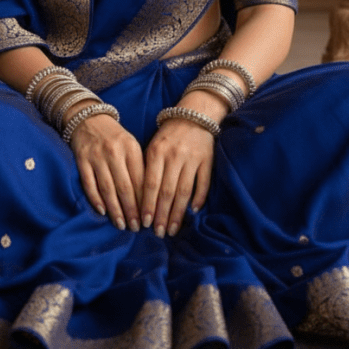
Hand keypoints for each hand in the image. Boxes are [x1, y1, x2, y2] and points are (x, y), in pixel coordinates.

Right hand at [69, 113, 143, 231]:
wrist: (89, 118)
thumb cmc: (115, 138)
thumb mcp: (131, 146)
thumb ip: (139, 167)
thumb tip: (148, 199)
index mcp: (131, 148)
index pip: (140, 179)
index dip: (145, 201)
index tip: (149, 218)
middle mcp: (114, 152)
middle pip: (125, 187)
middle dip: (131, 210)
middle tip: (136, 228)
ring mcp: (96, 156)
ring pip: (107, 188)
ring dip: (115, 209)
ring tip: (121, 225)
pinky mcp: (82, 160)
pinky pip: (89, 183)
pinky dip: (96, 199)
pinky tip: (102, 212)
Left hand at [141, 119, 214, 237]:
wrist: (194, 115)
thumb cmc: (169, 135)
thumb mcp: (153, 146)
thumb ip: (148, 169)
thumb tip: (141, 200)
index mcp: (157, 151)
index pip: (150, 184)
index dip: (147, 205)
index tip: (144, 223)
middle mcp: (174, 156)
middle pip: (167, 191)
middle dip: (162, 215)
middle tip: (158, 233)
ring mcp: (192, 158)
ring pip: (184, 191)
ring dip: (177, 213)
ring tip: (173, 229)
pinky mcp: (207, 160)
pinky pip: (203, 183)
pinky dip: (198, 198)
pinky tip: (193, 212)